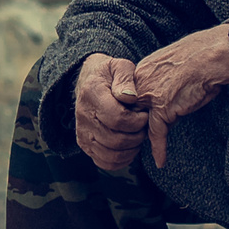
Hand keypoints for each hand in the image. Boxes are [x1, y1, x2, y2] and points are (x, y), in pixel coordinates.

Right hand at [72, 53, 151, 172]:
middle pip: (116, 140)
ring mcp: (82, 133)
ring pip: (111, 154)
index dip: (138, 121)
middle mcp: (83, 116)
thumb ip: (126, 78)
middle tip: (144, 127)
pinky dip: (121, 161)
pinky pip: (104, 162)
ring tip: (138, 136)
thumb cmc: (110, 74)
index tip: (146, 114)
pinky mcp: (84, 144)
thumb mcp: (120, 66)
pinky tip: (130, 148)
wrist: (89, 81)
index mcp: (92, 94)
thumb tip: (130, 97)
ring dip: (131, 150)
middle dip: (138, 136)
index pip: (117, 119)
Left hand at [129, 24, 228, 167]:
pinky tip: (160, 160)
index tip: (136, 124)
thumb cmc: (198, 59)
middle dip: (134, 127)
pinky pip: (157, 133)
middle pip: (129, 112)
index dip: (134, 113)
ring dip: (143, 139)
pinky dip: (159, 148)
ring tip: (145, 151)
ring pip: (139, 124)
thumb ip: (160, 83)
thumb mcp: (171, 68)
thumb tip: (161, 102)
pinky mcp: (163, 107)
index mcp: (141, 71)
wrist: (210, 56)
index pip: (127, 98)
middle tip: (135, 141)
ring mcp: (149, 95)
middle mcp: (140, 82)